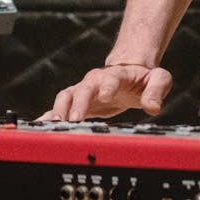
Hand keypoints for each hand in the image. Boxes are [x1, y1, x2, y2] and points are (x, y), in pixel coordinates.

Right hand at [42, 63, 172, 120]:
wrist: (129, 73)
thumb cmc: (144, 78)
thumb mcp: (159, 79)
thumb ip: (157, 90)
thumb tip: (153, 107)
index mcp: (116, 75)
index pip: (111, 78)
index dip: (107, 86)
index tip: (105, 96)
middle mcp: (95, 81)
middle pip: (81, 89)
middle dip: (76, 104)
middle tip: (72, 121)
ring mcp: (84, 91)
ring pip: (66, 98)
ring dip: (58, 111)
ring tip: (53, 127)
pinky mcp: (77, 102)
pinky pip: (60, 108)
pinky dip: (49, 117)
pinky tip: (40, 126)